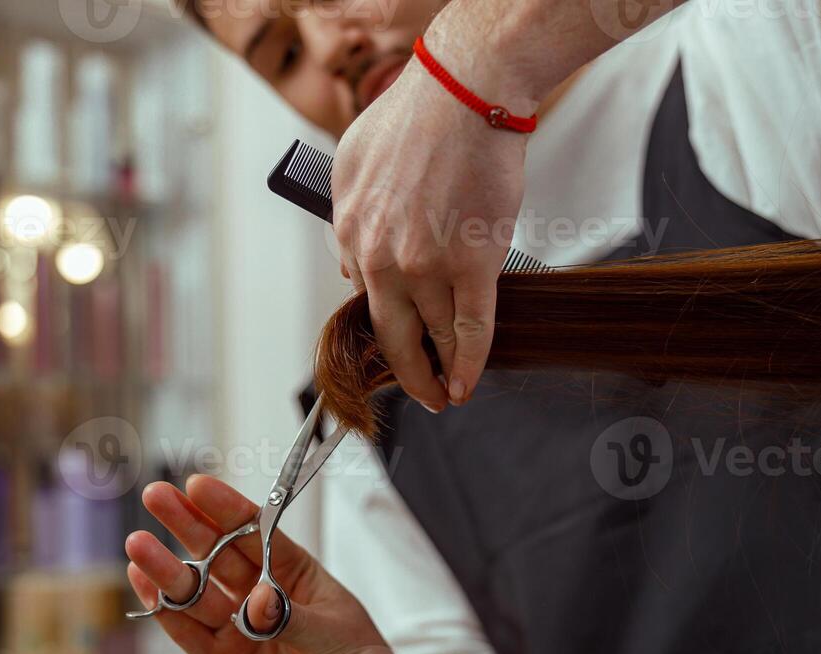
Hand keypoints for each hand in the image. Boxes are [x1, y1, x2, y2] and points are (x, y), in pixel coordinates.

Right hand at [125, 475, 405, 653]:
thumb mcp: (335, 636)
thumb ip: (292, 619)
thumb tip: (256, 604)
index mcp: (294, 572)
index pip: (256, 533)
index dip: (227, 510)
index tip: (198, 486)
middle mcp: (260, 594)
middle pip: (217, 555)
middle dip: (186, 526)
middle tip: (156, 496)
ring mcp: (237, 629)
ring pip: (197, 593)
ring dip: (168, 569)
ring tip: (138, 545)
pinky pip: (189, 634)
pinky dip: (165, 612)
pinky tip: (144, 583)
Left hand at [331, 48, 530, 410]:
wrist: (466, 92)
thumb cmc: (417, 116)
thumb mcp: (353, 163)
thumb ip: (348, 220)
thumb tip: (350, 266)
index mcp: (350, 231)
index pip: (366, 299)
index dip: (388, 331)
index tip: (403, 348)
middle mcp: (381, 256)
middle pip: (393, 334)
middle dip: (410, 374)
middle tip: (424, 394)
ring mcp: (426, 263)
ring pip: (436, 333)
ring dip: (447, 369)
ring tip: (455, 388)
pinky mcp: (472, 262)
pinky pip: (472, 328)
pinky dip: (472, 362)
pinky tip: (469, 382)